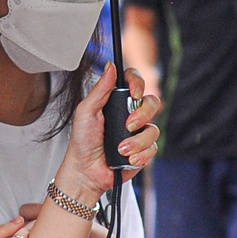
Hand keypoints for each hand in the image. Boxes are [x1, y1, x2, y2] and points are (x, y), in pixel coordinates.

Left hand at [58, 64, 162, 200]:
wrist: (86, 171)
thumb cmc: (83, 142)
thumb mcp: (86, 112)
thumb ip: (100, 89)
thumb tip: (110, 66)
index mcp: (116, 101)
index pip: (134, 82)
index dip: (138, 83)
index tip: (134, 93)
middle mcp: (130, 114)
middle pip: (152, 102)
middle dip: (143, 114)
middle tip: (129, 125)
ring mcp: (138, 132)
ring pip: (153, 129)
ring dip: (137, 141)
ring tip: (121, 149)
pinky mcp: (143, 150)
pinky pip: (153, 148)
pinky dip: (140, 155)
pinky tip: (128, 159)